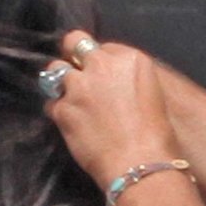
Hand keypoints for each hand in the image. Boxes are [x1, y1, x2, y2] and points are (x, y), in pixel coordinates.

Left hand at [40, 32, 179, 187]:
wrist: (140, 161)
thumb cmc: (154, 134)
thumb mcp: (149, 92)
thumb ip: (126, 78)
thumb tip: (110, 83)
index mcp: (130, 59)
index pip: (103, 47)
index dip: (99, 62)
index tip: (101, 78)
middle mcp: (102, 65)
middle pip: (75, 43)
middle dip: (74, 58)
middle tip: (78, 79)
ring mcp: (79, 85)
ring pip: (55, 70)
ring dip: (61, 83)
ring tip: (73, 102)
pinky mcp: (63, 108)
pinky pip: (52, 104)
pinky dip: (59, 113)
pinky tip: (74, 126)